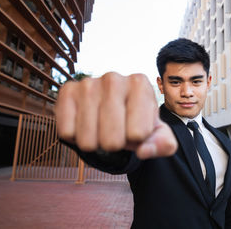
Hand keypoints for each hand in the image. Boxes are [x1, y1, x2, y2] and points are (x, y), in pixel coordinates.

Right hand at [55, 72, 177, 158]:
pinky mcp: (67, 91)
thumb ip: (163, 145)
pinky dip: (75, 137)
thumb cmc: (138, 121)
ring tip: (101, 128)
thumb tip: (143, 151)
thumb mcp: (158, 134)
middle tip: (117, 132)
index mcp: (140, 84)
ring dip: (95, 144)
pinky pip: (67, 133)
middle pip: (112, 141)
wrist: (113, 109)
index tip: (137, 128)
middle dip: (115, 145)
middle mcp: (114, 79)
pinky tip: (85, 124)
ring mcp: (88, 83)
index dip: (137, 140)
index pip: (139, 135)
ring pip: (88, 141)